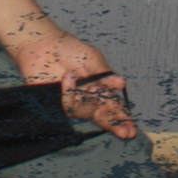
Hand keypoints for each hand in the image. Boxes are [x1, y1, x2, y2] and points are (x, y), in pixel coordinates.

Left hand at [9, 32, 138, 138]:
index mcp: (99, 89)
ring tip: (84, 80)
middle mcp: (87, 100)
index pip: (113, 108)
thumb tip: (121, 85)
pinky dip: (70, 91)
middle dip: (115, 125)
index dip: (123, 119)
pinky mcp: (56, 105)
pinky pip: (68, 105)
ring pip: (86, 112)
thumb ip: (105, 75)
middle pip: (103, 118)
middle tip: (125, 133)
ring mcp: (72, 104)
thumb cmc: (70, 50)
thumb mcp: (93, 59)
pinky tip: (69, 77)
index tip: (131, 130)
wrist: (46, 44)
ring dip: (89, 98)